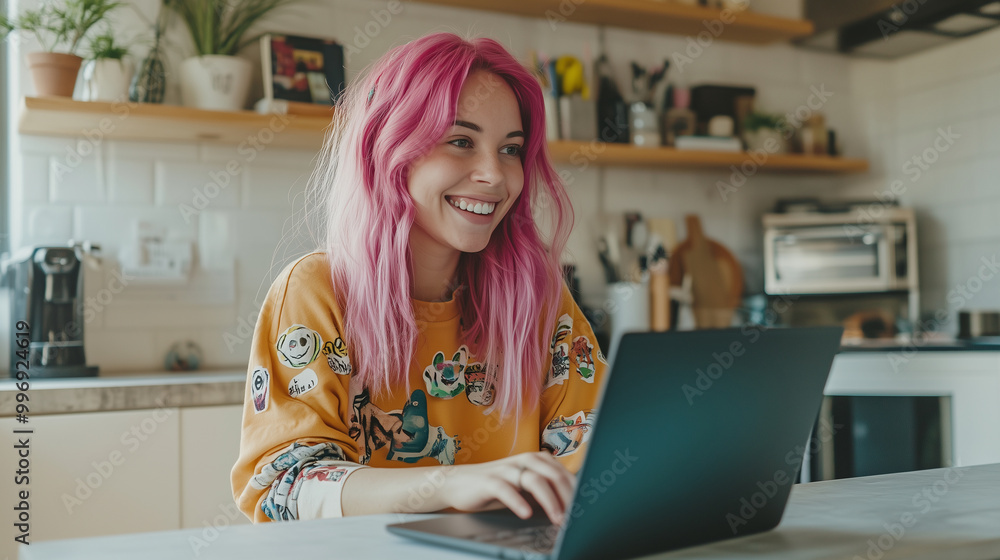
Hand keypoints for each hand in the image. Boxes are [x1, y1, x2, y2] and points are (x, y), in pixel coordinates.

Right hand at [440, 452, 575, 524]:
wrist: (458, 483)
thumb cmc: (496, 486)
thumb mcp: (524, 487)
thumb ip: (545, 489)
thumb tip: (572, 505)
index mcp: (535, 459)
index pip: (562, 472)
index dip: (576, 490)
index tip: (585, 508)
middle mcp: (523, 460)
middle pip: (552, 474)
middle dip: (567, 496)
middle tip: (575, 516)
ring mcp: (506, 469)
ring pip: (534, 479)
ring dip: (549, 500)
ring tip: (557, 518)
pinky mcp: (489, 481)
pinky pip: (506, 488)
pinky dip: (518, 501)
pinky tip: (526, 513)